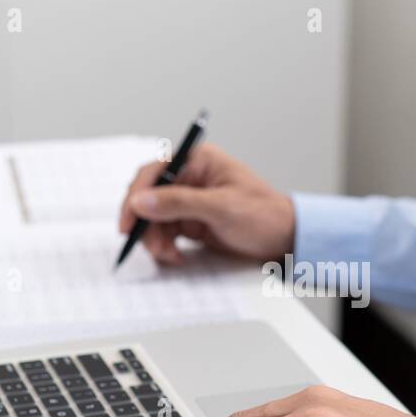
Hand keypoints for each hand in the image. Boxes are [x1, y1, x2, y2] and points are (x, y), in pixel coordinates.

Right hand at [118, 143, 295, 264]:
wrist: (286, 240)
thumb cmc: (265, 215)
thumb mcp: (222, 208)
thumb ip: (179, 203)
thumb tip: (141, 201)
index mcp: (198, 161)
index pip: (154, 172)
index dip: (136, 196)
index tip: (129, 221)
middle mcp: (191, 177)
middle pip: (149, 197)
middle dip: (146, 223)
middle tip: (150, 246)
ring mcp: (190, 200)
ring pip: (154, 218)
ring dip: (155, 238)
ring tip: (169, 255)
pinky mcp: (192, 221)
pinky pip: (166, 232)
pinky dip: (165, 246)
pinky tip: (176, 256)